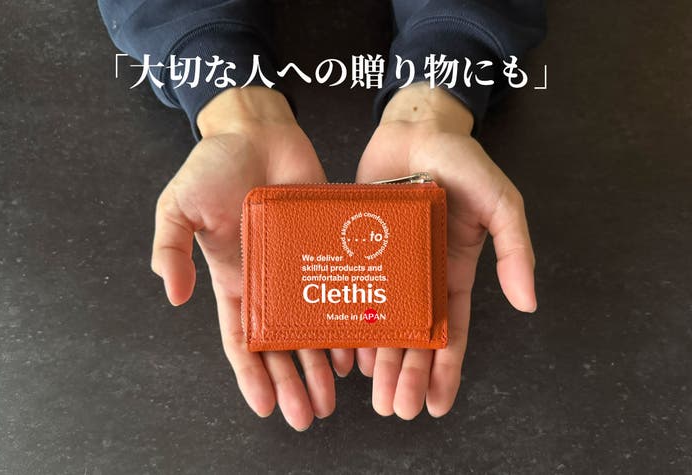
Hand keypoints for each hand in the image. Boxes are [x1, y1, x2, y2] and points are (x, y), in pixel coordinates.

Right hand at [151, 87, 354, 429]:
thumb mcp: (178, 207)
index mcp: (234, 281)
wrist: (257, 131)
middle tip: (311, 414)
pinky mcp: (327, 248)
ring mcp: (301, 268)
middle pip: (282, 345)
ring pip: (314, 327)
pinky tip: (359, 349)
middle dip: (293, 382)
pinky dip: (349, 322)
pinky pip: (340, 291)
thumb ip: (170, 249)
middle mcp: (269, 283)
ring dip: (322, 364)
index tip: (267, 406)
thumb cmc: (214, 166)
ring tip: (335, 396)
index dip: (252, 374)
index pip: (241, 340)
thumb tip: (172, 296)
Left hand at [355, 82, 536, 418]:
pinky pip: (354, 293)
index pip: (453, 331)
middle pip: (414, 338)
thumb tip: (529, 303)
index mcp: (454, 271)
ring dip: (380, 362)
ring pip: (382, 323)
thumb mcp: (500, 203)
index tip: (436, 406)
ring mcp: (388, 264)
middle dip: (407, 376)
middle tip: (394, 410)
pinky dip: (351, 324)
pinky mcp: (360, 250)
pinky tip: (346, 353)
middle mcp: (420, 275)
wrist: (414, 128)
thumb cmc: (460, 161)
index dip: (446, 370)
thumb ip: (515, 250)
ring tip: (372, 395)